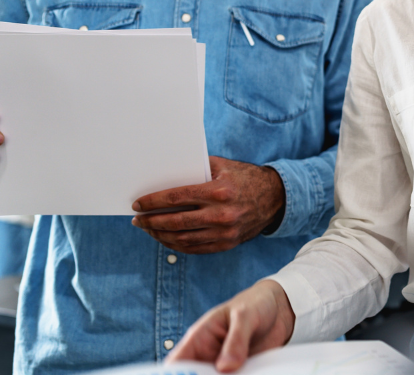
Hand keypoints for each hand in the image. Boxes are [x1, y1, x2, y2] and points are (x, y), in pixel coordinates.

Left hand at [131, 156, 285, 253]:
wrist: (275, 198)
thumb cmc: (245, 178)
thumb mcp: (223, 166)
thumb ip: (197, 167)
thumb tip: (166, 171)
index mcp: (218, 191)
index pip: (176, 198)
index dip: (153, 202)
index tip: (138, 204)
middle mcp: (221, 214)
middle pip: (175, 221)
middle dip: (151, 221)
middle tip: (138, 220)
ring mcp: (225, 232)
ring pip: (183, 238)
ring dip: (161, 235)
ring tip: (149, 229)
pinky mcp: (227, 244)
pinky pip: (195, 248)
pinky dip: (177, 245)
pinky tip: (166, 239)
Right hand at [167, 279, 294, 371]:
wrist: (279, 309)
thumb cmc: (255, 304)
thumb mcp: (245, 315)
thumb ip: (236, 339)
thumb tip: (225, 367)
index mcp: (200, 338)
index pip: (177, 361)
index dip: (175, 373)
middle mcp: (209, 356)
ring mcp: (225, 367)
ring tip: (241, 374)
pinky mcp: (241, 373)